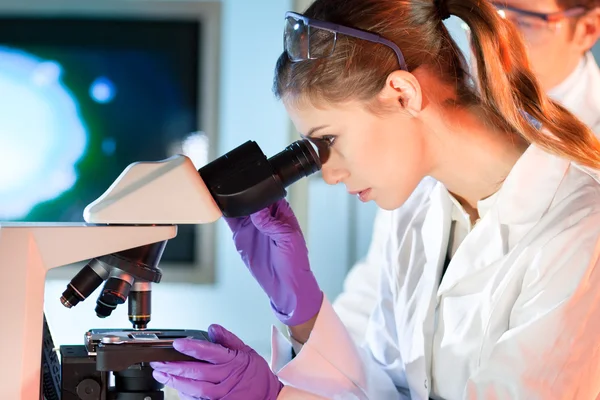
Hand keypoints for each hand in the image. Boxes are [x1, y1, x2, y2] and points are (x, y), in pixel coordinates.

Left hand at [151, 324, 282, 399]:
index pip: (208, 352)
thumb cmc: (257, 375)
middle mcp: (226, 378)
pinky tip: (177, 388)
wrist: (268, 397)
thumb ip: (228, 339)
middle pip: (196, 371)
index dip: (191, 347)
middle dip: (174, 366)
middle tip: (159, 362)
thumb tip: (213, 328)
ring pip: (194, 388)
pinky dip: (186, 394)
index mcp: (232, 361)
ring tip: (161, 374)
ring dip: (175, 381)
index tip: (177, 344)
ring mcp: (221, 394)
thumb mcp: (246, 351)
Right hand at [224, 198, 322, 325]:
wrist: (285, 285)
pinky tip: (219, 207)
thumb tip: (257, 209)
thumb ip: (272, 223)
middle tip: (233, 187)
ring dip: (232, 201)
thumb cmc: (295, 261)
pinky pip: (231, 220)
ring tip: (223, 194)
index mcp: (281, 212)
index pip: (269, 193)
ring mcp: (252, 225)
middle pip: (251, 197)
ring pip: (239, 207)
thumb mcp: (287, 239)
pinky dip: (224, 213)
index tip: (250, 183)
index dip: (260, 187)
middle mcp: (265, 216)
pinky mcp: (241, 236)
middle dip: (243, 192)